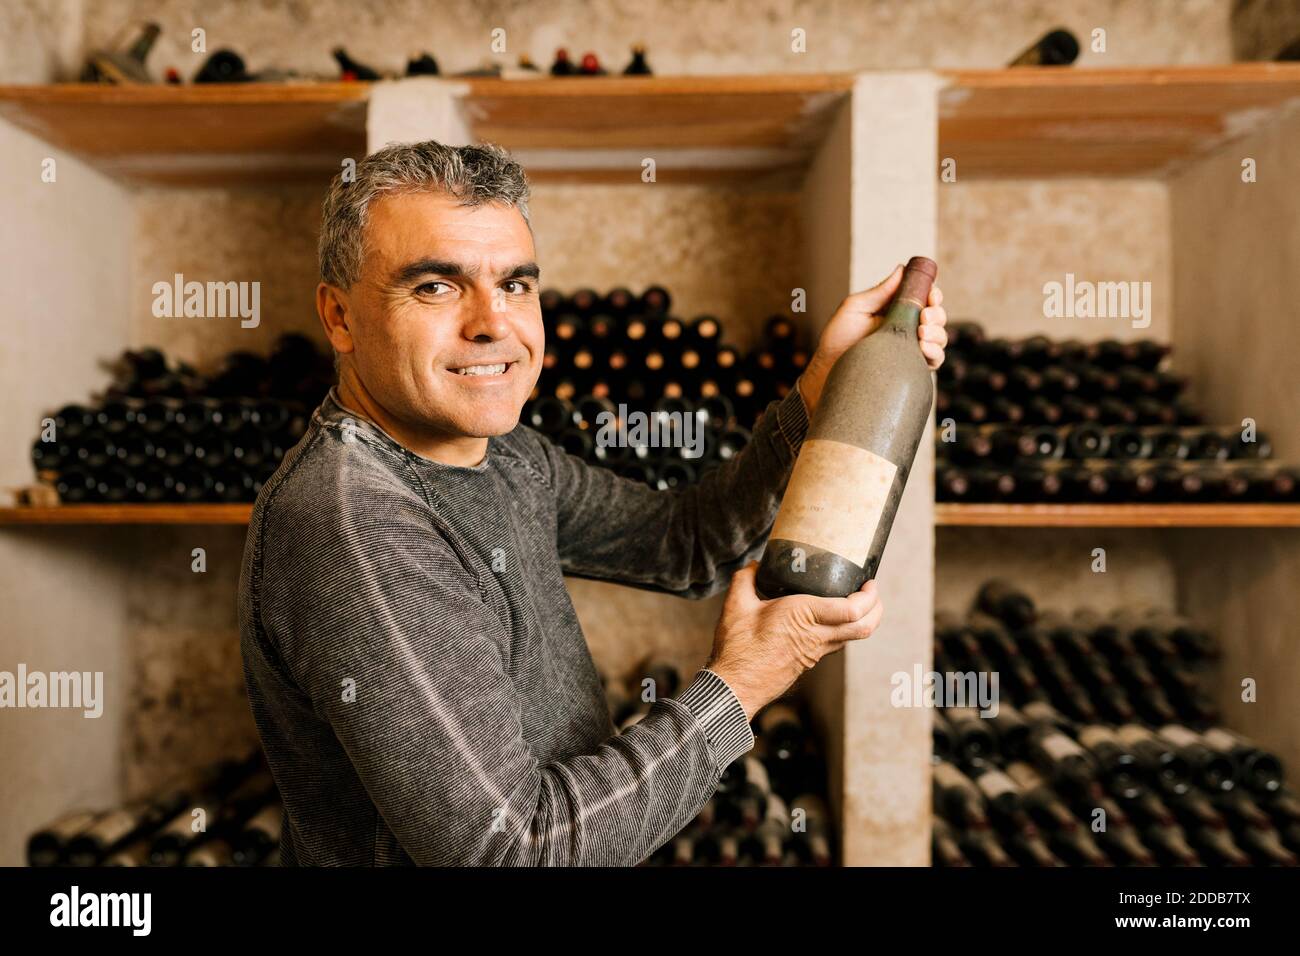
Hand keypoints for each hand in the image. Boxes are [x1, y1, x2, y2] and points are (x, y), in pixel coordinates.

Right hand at [706, 563, 882, 720]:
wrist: (735, 686)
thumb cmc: (738, 647)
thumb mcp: (736, 604)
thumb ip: (746, 578)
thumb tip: (755, 565)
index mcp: (804, 615)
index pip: (853, 609)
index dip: (869, 596)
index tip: (870, 582)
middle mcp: (817, 635)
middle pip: (864, 626)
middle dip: (877, 608)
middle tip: (872, 592)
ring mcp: (816, 651)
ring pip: (854, 638)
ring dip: (864, 620)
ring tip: (858, 603)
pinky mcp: (810, 661)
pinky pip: (837, 644)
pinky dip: (846, 630)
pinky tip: (833, 621)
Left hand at [798, 264, 946, 416]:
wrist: (827, 369)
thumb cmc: (837, 338)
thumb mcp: (855, 308)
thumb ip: (880, 291)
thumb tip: (902, 269)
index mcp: (896, 310)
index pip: (923, 298)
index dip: (932, 294)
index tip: (931, 294)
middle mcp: (906, 328)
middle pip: (936, 317)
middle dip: (936, 313)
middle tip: (925, 316)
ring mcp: (909, 349)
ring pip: (939, 338)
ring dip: (937, 332)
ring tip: (922, 332)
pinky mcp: (909, 368)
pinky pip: (933, 361)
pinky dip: (934, 353)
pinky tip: (923, 348)